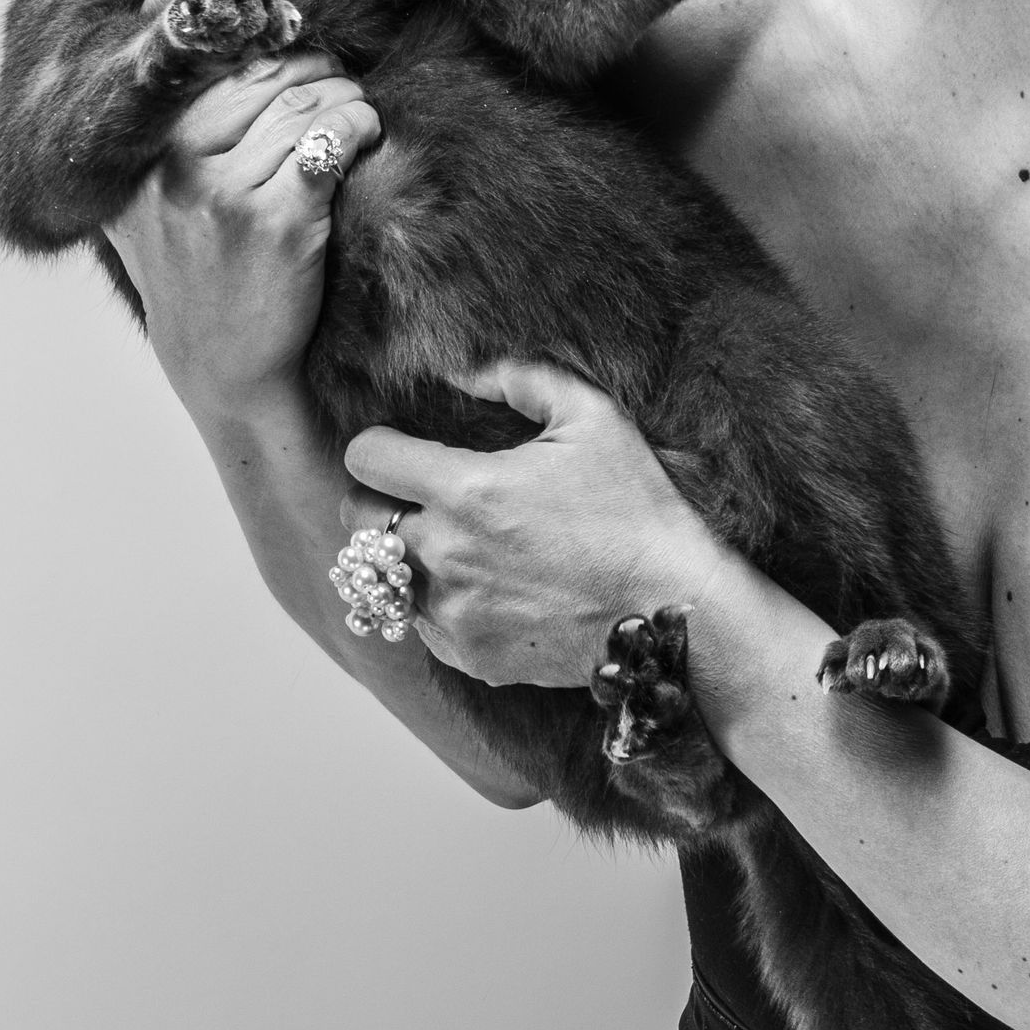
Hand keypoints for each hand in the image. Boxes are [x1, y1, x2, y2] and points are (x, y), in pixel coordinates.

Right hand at [104, 0, 380, 422]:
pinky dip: (359, 132)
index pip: (205, 31)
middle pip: (271, 65)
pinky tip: (355, 148)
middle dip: (313, 69)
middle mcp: (173, 156)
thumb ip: (164, 35)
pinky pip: (336, 137)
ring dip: (343, 102)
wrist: (223, 364)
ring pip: (311, 97)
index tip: (278, 31)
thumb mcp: (150, 155)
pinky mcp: (276, 222)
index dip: (258, 24)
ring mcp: (223, 191)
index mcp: (139, 134)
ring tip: (340, 126)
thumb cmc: (189, 248)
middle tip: (324, 95)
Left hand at [344, 361, 732, 687]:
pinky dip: (440, 604)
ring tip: (458, 545)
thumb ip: (521, 380)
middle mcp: (446, 554)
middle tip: (421, 497)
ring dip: (408, 556)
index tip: (403, 450)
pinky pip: (423, 624)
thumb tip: (464, 374)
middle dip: (380, 500)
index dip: (379, 446)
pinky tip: (486, 588)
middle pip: (356, 519)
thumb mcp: (593, 418)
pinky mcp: (469, 655)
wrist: (673, 608)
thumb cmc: (638, 508)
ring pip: (385, 575)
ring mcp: (454, 611)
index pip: (365, 459)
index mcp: (466, 490)